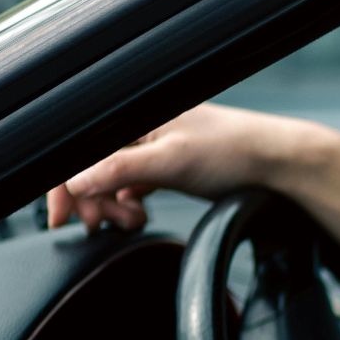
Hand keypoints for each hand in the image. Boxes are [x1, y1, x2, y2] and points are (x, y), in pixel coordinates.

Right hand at [45, 103, 315, 233]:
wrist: (277, 163)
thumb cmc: (232, 153)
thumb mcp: (170, 162)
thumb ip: (118, 168)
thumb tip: (75, 182)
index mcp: (131, 114)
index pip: (77, 147)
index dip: (63, 184)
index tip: (62, 219)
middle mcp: (137, 125)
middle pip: (89, 166)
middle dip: (92, 200)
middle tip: (105, 225)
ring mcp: (151, 144)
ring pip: (109, 178)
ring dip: (111, 204)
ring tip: (131, 221)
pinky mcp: (165, 162)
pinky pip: (130, 183)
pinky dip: (128, 202)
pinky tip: (137, 214)